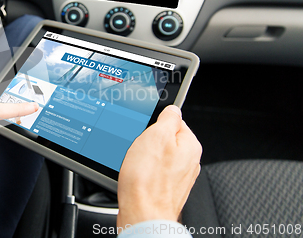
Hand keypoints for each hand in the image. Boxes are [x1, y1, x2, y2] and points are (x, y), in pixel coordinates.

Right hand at [117, 105, 201, 227]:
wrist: (142, 215)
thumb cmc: (148, 180)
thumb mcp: (156, 135)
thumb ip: (168, 117)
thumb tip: (172, 109)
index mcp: (190, 145)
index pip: (174, 120)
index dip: (155, 122)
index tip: (145, 128)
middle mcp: (188, 162)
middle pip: (164, 139)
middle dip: (148, 141)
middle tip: (139, 148)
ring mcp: (177, 177)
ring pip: (156, 157)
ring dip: (143, 158)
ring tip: (136, 165)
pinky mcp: (165, 190)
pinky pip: (152, 172)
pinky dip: (142, 172)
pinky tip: (135, 177)